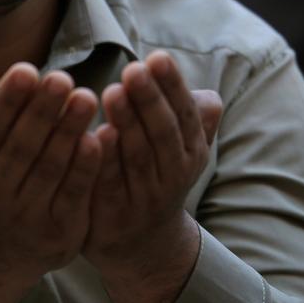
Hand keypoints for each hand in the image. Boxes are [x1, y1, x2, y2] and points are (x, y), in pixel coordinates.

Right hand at [0, 64, 101, 302]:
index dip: (6, 101)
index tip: (26, 70)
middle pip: (22, 147)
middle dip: (43, 111)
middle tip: (62, 78)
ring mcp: (27, 216)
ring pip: (50, 168)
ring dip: (69, 132)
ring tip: (86, 97)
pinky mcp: (59, 232)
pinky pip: (74, 195)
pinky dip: (87, 168)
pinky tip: (100, 138)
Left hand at [84, 51, 222, 302]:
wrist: (140, 245)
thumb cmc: (156, 175)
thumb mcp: (181, 149)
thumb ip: (191, 120)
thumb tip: (209, 97)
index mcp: (191, 151)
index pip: (185, 114)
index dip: (173, 86)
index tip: (157, 57)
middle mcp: (173, 175)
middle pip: (163, 133)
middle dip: (150, 100)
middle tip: (133, 69)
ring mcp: (145, 198)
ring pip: (138, 156)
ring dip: (127, 123)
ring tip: (112, 92)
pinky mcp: (114, 215)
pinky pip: (110, 184)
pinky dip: (105, 160)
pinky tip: (94, 135)